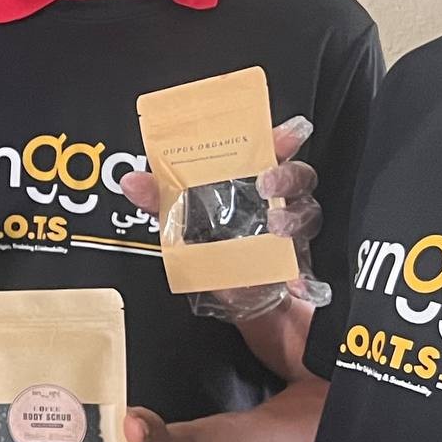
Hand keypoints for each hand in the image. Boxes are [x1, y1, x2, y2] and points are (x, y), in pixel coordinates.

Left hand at [118, 118, 326, 322]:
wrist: (242, 308)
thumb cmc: (216, 258)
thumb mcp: (182, 228)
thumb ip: (160, 203)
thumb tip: (131, 182)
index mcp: (249, 186)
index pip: (270, 152)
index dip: (281, 138)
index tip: (287, 133)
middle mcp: (276, 203)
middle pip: (298, 175)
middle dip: (287, 174)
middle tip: (267, 185)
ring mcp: (293, 231)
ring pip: (308, 210)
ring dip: (294, 217)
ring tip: (276, 227)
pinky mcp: (303, 262)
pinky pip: (310, 260)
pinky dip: (302, 273)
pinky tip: (292, 282)